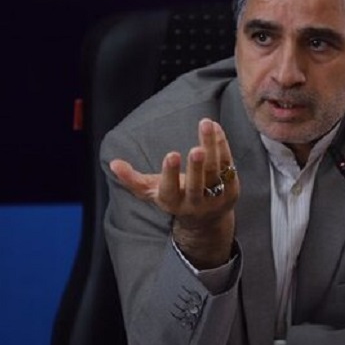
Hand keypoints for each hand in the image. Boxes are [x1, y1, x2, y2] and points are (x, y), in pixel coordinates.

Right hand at [109, 118, 238, 268]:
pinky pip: (228, 165)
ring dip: (212, 147)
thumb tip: (113, 163)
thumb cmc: (174, 197)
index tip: (171, 154)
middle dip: (196, 166)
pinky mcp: (232, 190)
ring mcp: (215, 197)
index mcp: (172, 202)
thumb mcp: (152, 191)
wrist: (205, 220)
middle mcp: (195, 202)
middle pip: (197, 184)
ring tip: (206, 124)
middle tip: (196, 148)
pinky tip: (215, 128)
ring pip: (215, 171)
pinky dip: (222, 145)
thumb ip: (132, 179)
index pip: (170, 189)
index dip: (170, 173)